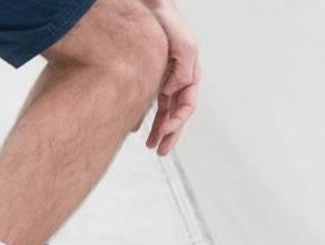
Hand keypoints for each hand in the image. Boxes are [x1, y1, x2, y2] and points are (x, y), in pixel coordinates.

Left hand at [146, 13, 199, 155]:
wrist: (144, 6)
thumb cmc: (165, 20)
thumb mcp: (182, 44)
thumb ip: (183, 68)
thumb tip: (171, 92)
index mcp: (189, 73)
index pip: (187, 105)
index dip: (177, 122)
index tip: (164, 132)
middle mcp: (177, 78)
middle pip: (176, 113)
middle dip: (170, 134)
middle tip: (160, 151)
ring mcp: (162, 78)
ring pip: (162, 110)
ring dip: (158, 129)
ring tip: (150, 145)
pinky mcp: (148, 76)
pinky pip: (147, 100)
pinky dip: (142, 115)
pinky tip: (135, 128)